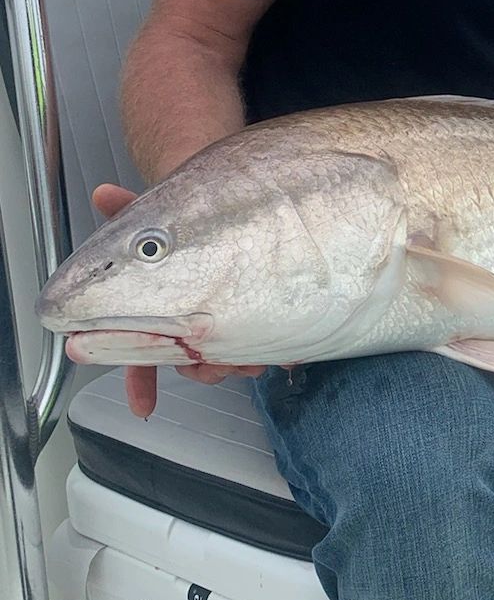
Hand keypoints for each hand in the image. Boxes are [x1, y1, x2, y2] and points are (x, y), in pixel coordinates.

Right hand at [90, 183, 268, 417]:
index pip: (143, 354)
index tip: (143, 405)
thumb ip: (128, 211)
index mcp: (162, 310)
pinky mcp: (258, 320)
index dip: (140, 382)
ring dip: (236, 362)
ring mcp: (225, 324)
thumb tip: (103, 194)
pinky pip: (263, 349)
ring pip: (226, 360)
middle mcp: (191, 323)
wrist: (238, 211)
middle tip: (213, 365)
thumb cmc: (192, 224)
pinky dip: (273, 352)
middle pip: (188, 363)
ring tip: (250, 359)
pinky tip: (285, 353)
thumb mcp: (161, 219)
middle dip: (203, 368)